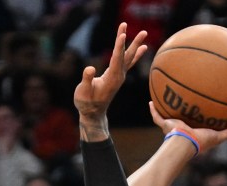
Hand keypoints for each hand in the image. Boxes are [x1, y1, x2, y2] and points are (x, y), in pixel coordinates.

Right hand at [74, 22, 147, 136]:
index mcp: (111, 79)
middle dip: (134, 43)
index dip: (119, 47)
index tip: (123, 34)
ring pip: (129, 57)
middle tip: (144, 31)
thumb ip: (86, 80)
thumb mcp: (83, 92)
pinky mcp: (117, 76)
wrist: (93, 113)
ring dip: (135, 44)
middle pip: (127, 56)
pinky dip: (134, 54)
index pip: (116, 59)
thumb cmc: (85, 103)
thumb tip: (89, 69)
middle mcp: (118, 76)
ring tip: (144, 33)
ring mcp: (119, 76)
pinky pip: (128, 62)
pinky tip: (141, 48)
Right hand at [147, 101, 226, 153]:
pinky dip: (153, 110)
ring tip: (167, 95)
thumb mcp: (219, 136)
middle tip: (185, 97)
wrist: (185, 142)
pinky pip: (156, 116)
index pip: (198, 121)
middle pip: (182, 116)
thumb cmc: (201, 141)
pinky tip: (150, 101)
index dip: (199, 114)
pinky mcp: (165, 124)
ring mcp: (173, 126)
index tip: (202, 105)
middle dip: (182, 108)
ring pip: (168, 115)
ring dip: (167, 107)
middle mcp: (184, 127)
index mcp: (195, 130)